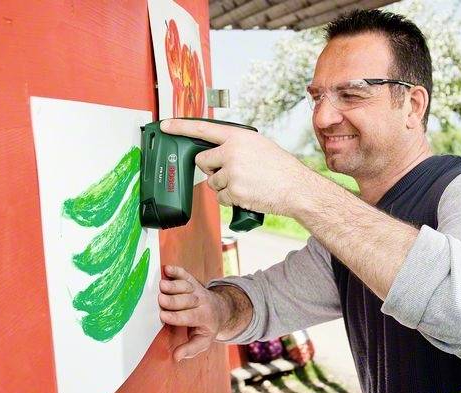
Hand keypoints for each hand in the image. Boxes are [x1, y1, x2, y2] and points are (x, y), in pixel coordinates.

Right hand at [158, 265, 234, 361]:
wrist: (220, 309)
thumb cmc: (206, 327)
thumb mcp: (203, 341)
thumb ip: (190, 349)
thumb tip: (177, 357)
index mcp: (204, 317)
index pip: (190, 317)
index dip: (177, 317)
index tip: (163, 316)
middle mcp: (201, 301)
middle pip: (187, 300)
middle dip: (174, 300)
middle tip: (160, 299)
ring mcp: (197, 290)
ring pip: (186, 286)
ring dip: (174, 285)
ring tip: (160, 285)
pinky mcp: (192, 281)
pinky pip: (185, 274)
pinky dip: (176, 271)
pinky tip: (167, 269)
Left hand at [160, 118, 318, 217]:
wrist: (296, 188)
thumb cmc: (280, 168)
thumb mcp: (259, 145)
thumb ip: (237, 145)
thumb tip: (219, 152)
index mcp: (239, 137)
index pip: (203, 129)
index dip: (180, 127)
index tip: (165, 125)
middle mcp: (232, 152)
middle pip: (203, 161)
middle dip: (211, 169)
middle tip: (230, 172)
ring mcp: (232, 172)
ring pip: (212, 182)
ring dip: (224, 186)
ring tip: (246, 183)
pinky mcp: (234, 191)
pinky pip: (221, 197)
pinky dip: (231, 199)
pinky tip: (247, 194)